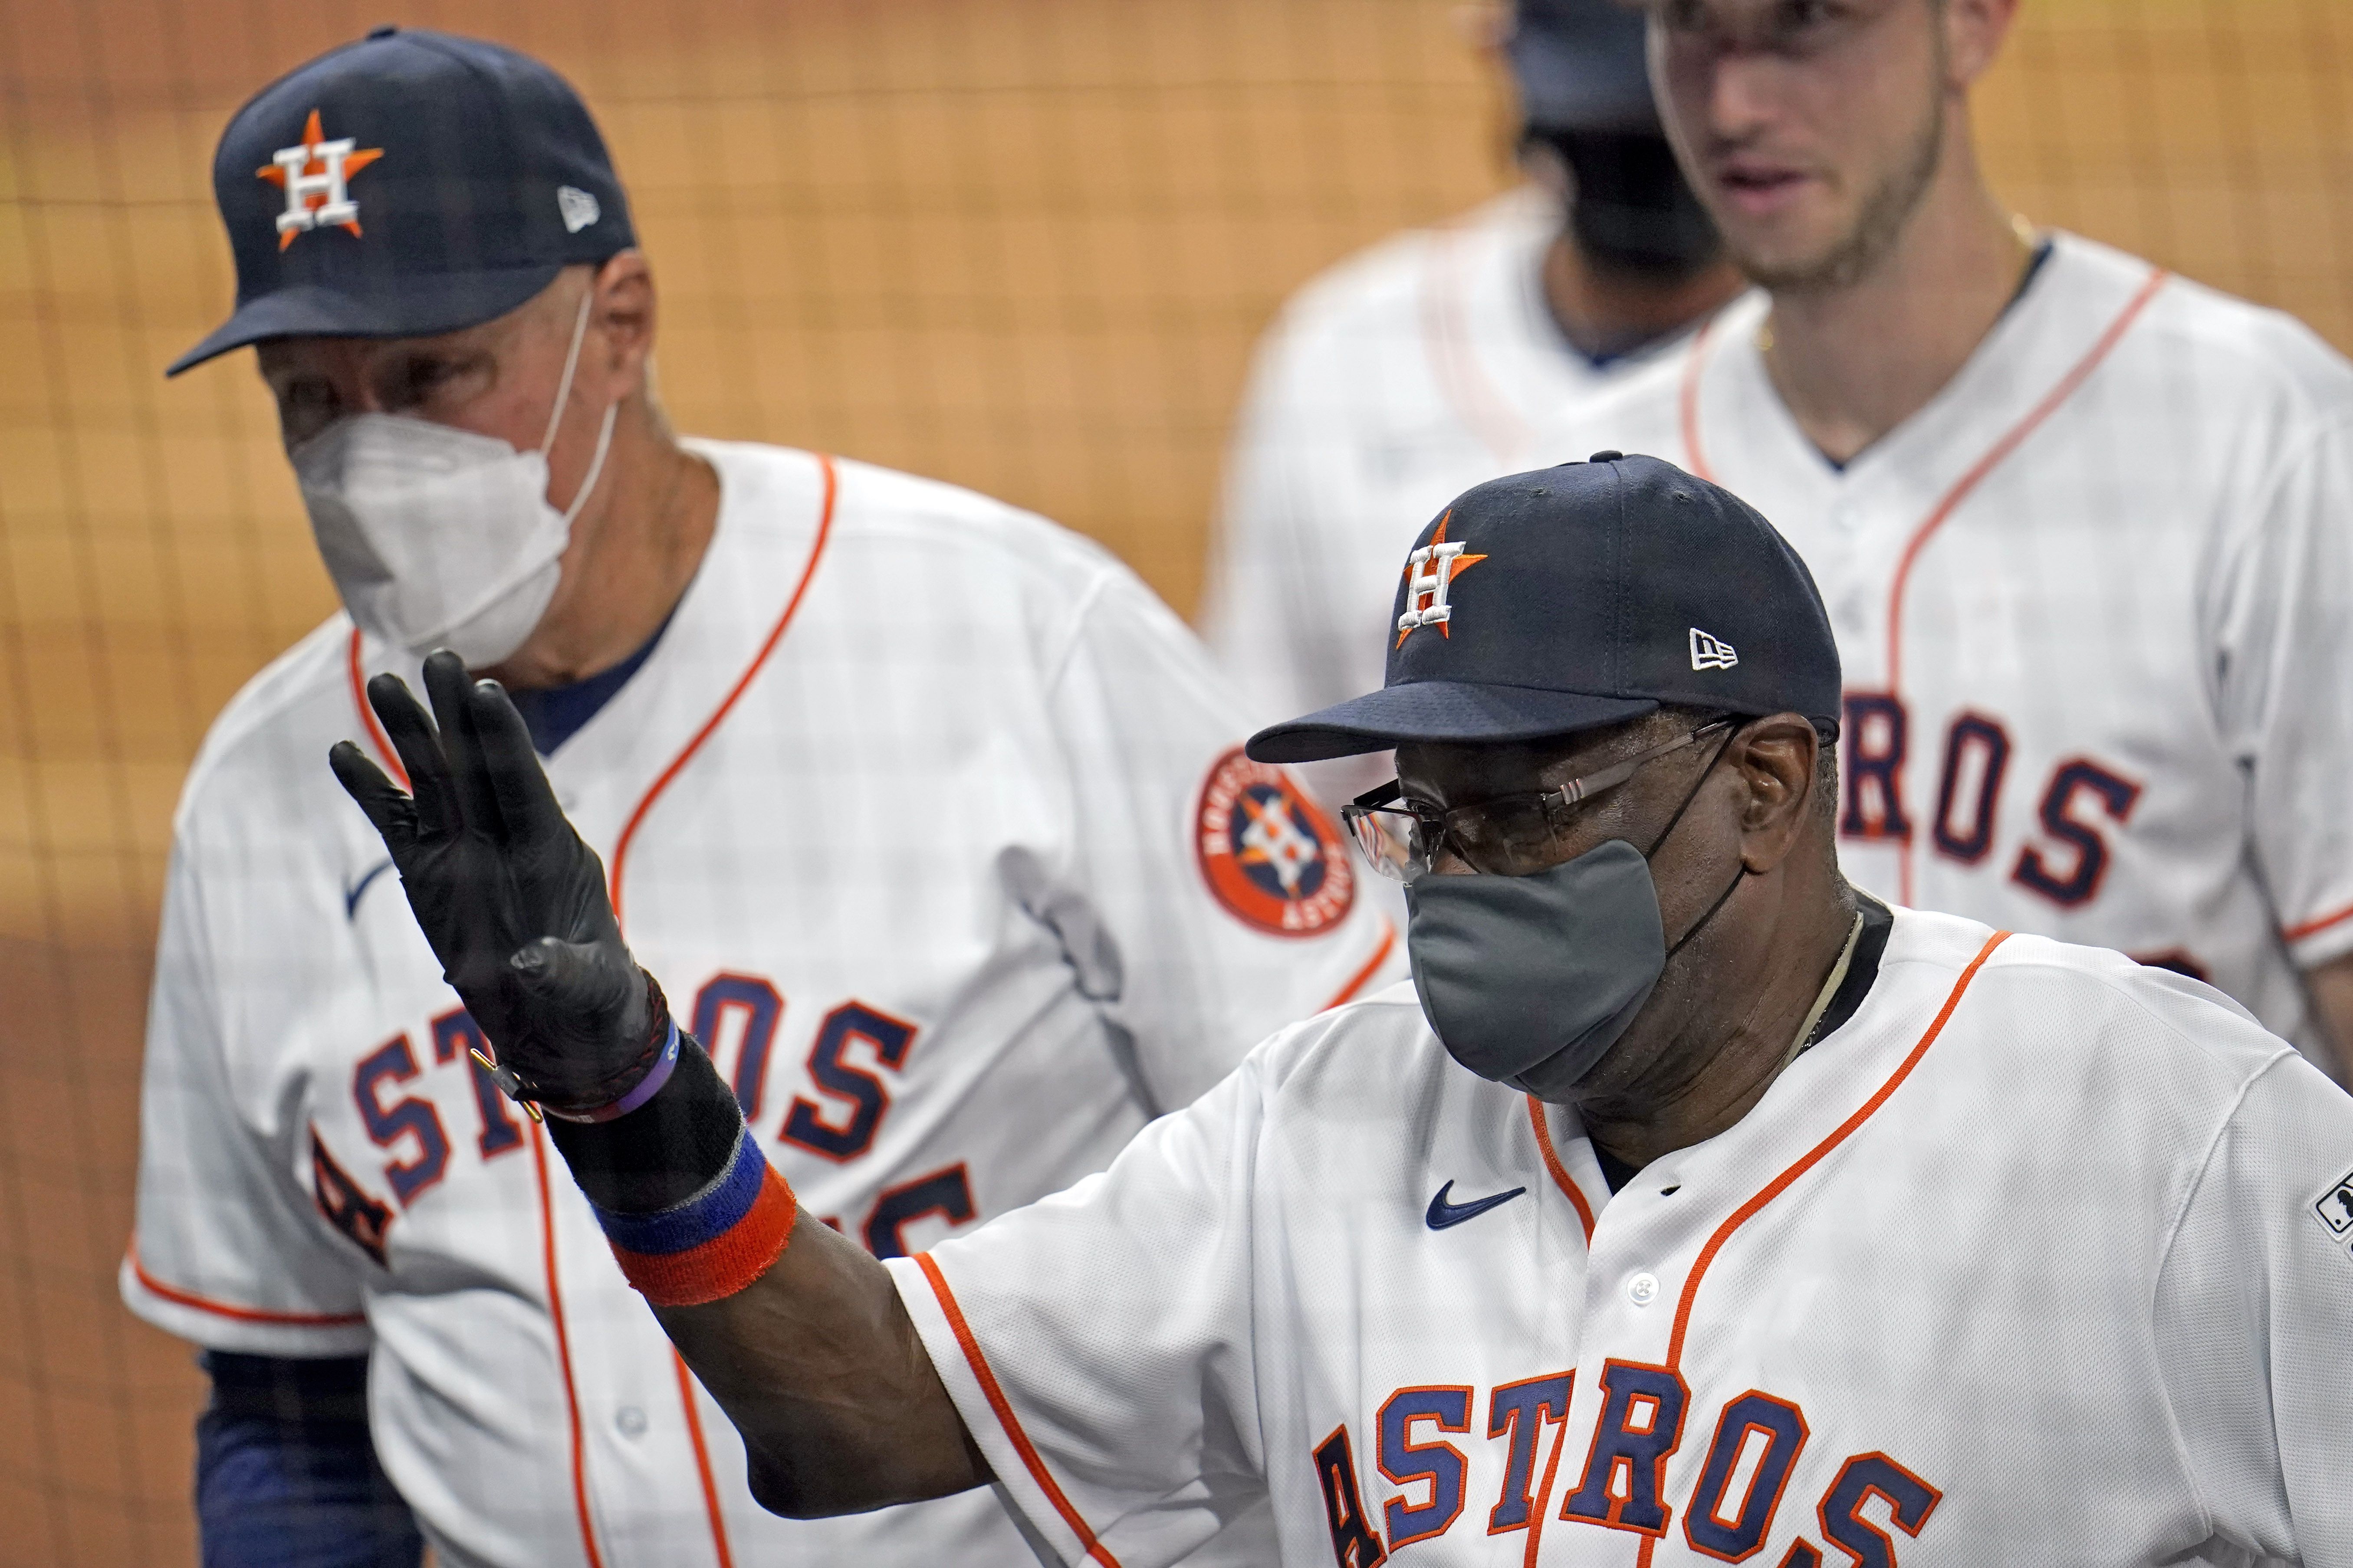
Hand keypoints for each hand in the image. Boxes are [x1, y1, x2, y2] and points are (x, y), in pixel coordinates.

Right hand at [329, 650, 657, 1115]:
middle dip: (457, 715)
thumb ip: (562, 971)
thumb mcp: (586, 988)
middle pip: (478, 765)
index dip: (507, 740)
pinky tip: (343, 752)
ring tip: (381, 683)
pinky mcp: (428, 871)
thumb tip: (532, 962)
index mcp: (553, 851)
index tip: (489, 690)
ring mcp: (464, 849)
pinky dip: (371, 790)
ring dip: (409, 735)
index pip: (526, 784)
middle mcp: (505, 836)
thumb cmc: (589, 998)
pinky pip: (395, 822)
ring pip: (433, 781)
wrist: (560, 1022)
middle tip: (438, 656)